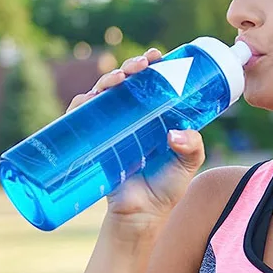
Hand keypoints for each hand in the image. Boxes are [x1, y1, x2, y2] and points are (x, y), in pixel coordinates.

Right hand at [65, 48, 205, 223]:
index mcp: (155, 118)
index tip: (158, 57)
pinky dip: (81, 104)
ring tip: (120, 79)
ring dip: (107, 80)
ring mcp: (110, 128)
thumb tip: (178, 133)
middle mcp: (132, 118)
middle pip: (127, 83)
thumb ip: (192, 147)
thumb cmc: (166, 188)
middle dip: (131, 68)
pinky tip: (88, 99)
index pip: (152, 85)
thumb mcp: (187, 164)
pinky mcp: (92, 142)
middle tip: (141, 66)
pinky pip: (80, 117)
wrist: (141, 215)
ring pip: (103, 93)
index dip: (153, 67)